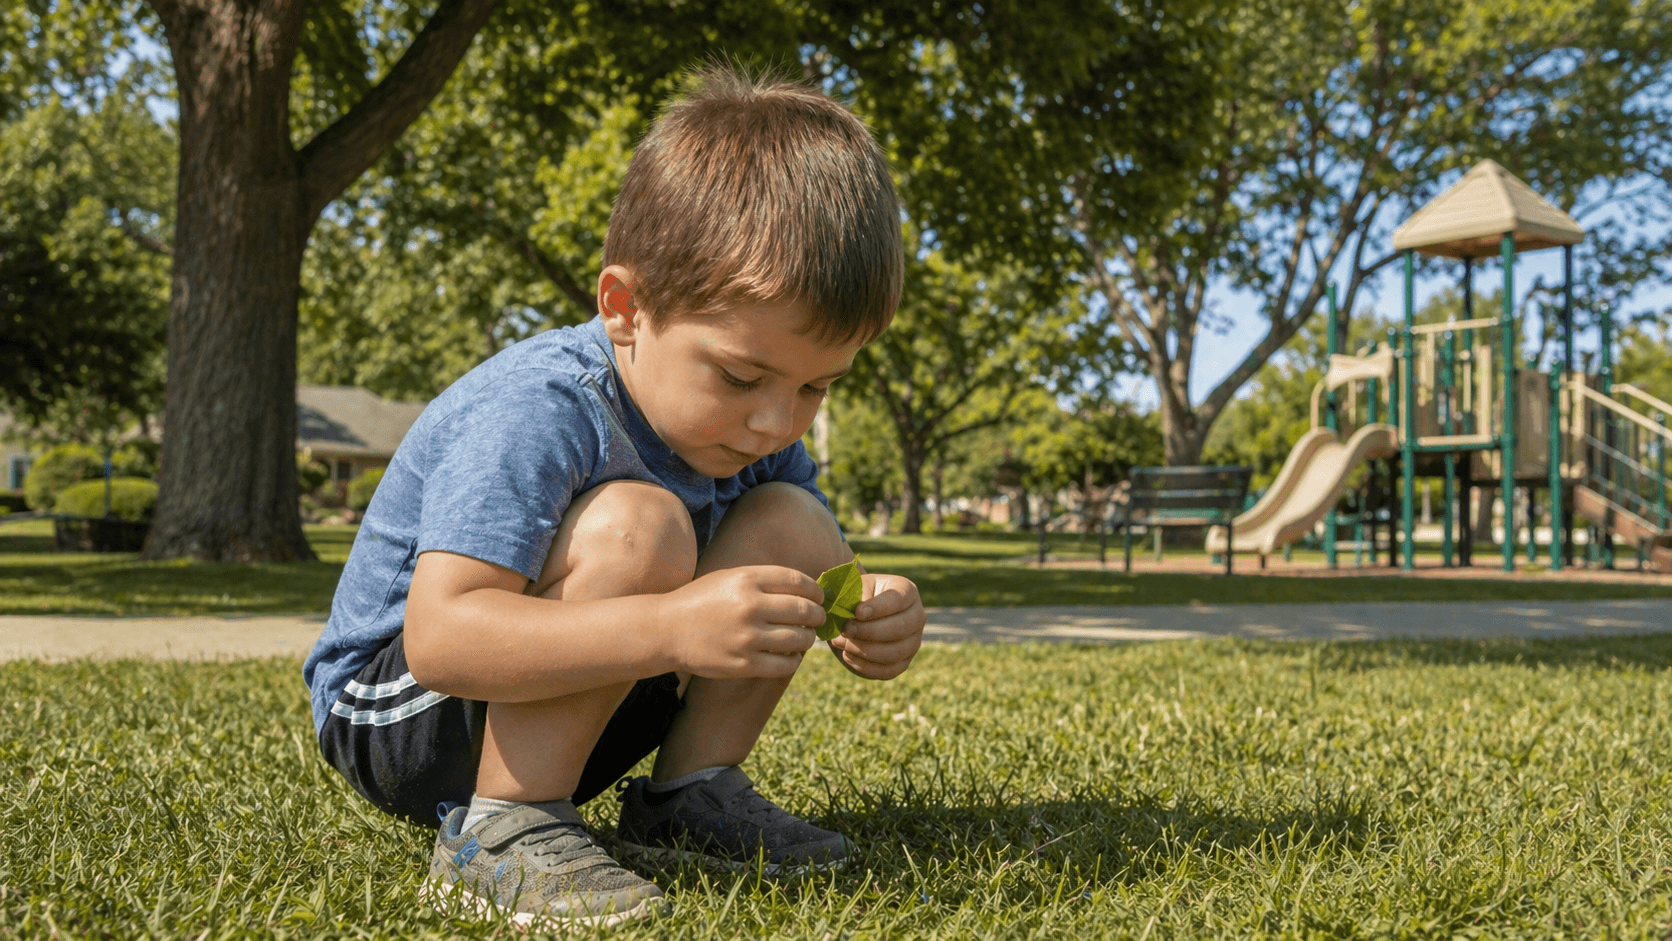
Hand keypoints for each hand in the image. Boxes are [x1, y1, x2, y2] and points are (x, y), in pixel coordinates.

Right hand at [662, 565, 824, 678]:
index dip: (816, 590)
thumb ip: (765, 580)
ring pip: (800, 639)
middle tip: (819, 618)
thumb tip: (807, 589)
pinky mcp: (743, 663)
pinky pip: (786, 664)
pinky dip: (794, 660)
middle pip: (805, 610)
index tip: (819, 597)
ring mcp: (747, 636)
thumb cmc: (702, 601)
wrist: (667, 630)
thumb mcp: (730, 578)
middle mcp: (749, 606)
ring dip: (808, 638)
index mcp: (747, 579)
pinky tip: (790, 655)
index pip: (798, 581)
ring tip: (804, 637)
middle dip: (818, 615)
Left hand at [828, 573, 923, 679]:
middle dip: (868, 631)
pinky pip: (888, 671)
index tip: (857, 612)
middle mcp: (917, 616)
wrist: (856, 616)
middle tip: (846, 629)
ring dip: (863, 650)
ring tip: (841, 642)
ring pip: (894, 652)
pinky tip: (847, 655)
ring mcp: (913, 642)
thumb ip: (855, 596)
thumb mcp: (854, 588)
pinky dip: (864, 666)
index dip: (878, 608)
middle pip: (900, 628)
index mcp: (907, 591)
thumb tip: (857, 615)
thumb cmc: (856, 597)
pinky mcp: (903, 662)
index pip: (898, 600)